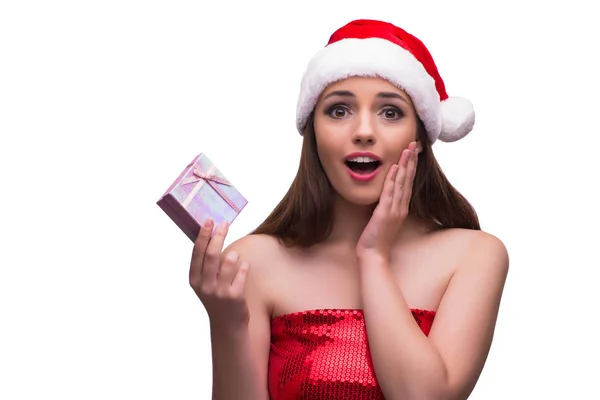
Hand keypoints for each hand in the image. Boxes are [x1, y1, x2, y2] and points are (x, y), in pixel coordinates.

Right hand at [189, 219, 249, 329]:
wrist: (227, 325)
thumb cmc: (217, 298)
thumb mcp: (205, 283)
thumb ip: (207, 264)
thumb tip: (212, 235)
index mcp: (194, 279)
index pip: (197, 252)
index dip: (203, 235)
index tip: (209, 220)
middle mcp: (204, 286)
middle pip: (211, 254)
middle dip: (218, 235)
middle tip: (224, 223)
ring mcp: (219, 292)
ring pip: (228, 262)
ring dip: (234, 254)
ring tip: (235, 255)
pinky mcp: (235, 296)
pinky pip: (242, 272)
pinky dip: (244, 265)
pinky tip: (244, 266)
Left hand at [356, 142, 418, 258]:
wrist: (374, 255)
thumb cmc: (376, 238)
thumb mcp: (383, 218)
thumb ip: (386, 206)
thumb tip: (385, 193)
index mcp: (401, 207)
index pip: (407, 183)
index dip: (410, 167)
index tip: (413, 152)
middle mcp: (401, 207)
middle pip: (408, 180)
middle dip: (411, 161)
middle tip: (414, 144)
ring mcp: (394, 210)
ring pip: (401, 184)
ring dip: (405, 165)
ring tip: (408, 150)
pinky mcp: (385, 213)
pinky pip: (389, 193)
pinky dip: (392, 179)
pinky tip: (394, 168)